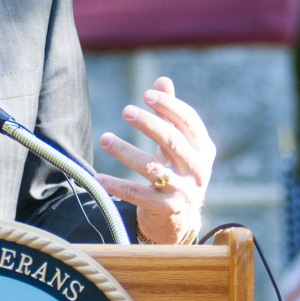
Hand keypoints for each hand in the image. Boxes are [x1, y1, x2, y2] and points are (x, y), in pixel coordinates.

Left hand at [95, 77, 214, 243]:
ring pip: (152, 168)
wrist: (178, 220)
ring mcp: (182, 191)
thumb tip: (162, 80)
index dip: (170, 106)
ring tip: (104, 138)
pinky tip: (98, 177)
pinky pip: (137, 194)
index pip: (190, 122)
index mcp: (203, 150)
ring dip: (125, 151)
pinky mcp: (165, 209)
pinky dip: (116, 185)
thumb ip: (170, 115)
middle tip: (126, 111)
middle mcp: (197, 170)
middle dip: (149, 124)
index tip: (147, 94)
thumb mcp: (177, 145)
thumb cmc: (176, 173)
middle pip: (173, 141)